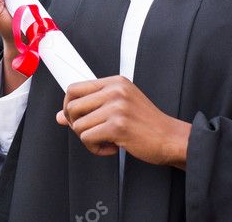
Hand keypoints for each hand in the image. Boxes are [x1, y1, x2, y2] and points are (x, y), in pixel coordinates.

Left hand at [55, 75, 191, 169]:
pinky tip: (111, 147)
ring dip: (88, 139)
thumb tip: (61, 116)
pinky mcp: (118, 126)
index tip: (75, 118)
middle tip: (91, 132)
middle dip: (75, 124)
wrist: (171, 138)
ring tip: (105, 140)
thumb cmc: (146, 124)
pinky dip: (95, 148)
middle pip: (71, 106)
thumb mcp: (119, 107)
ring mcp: (116, 107)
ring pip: (78, 125)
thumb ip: (91, 108)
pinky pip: (87, 138)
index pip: (74, 88)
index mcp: (115, 82)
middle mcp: (115, 91)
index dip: (68, 106)